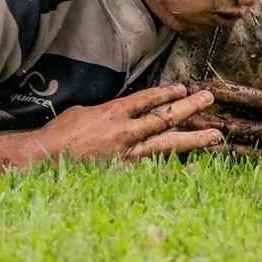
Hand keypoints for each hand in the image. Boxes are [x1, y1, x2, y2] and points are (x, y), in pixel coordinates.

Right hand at [45, 84, 222, 162]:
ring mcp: (129, 154)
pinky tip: (197, 166)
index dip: (167, 93)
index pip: (147, 99)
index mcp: (113, 112)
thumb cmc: (60, 134)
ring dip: (194, 137)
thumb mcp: (83, 112)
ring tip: (215, 134)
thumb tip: (123, 110)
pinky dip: (179, 168)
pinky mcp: (127, 173)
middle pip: (165, 117)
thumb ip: (108, 111)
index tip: (183, 88)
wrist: (46, 159)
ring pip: (168, 143)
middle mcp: (126, 132)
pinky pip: (159, 169)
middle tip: (208, 99)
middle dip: (189, 107)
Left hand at [184, 24, 261, 154]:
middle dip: (209, 119)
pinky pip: (248, 160)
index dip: (220, 92)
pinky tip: (206, 151)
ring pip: (239, 145)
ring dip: (213, 139)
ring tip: (187, 134)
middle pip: (237, 124)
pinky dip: (227, 157)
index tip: (197, 86)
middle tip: (183, 113)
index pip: (244, 97)